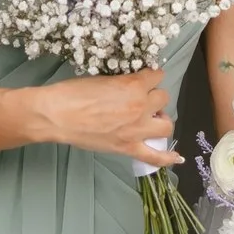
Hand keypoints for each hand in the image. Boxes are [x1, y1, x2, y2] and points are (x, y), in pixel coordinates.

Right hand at [37, 69, 178, 163]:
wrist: (57, 115)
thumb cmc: (73, 93)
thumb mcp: (102, 79)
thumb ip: (122, 83)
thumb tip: (129, 89)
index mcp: (134, 85)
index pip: (156, 76)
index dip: (149, 77)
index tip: (143, 80)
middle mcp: (141, 106)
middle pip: (163, 98)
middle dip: (153, 97)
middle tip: (140, 100)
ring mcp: (137, 129)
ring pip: (166, 124)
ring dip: (160, 119)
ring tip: (149, 119)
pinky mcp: (129, 147)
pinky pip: (155, 156)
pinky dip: (167, 158)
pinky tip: (176, 157)